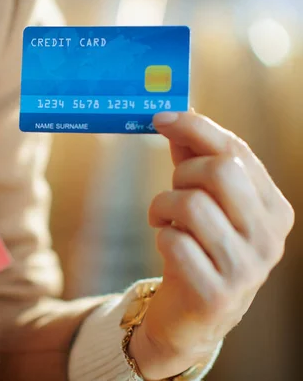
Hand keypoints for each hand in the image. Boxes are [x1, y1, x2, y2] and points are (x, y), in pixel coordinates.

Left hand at [129, 111, 293, 379]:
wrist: (192, 317)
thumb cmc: (198, 248)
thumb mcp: (204, 202)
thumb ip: (194, 160)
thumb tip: (174, 116)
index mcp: (273, 208)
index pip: (237, 151)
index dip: (196, 127)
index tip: (161, 117)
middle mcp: (269, 237)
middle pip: (221, 170)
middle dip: (183, 172)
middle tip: (173, 192)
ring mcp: (247, 268)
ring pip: (192, 203)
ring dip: (162, 205)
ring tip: (163, 220)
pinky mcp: (216, 294)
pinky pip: (174, 242)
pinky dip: (160, 235)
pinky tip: (166, 244)